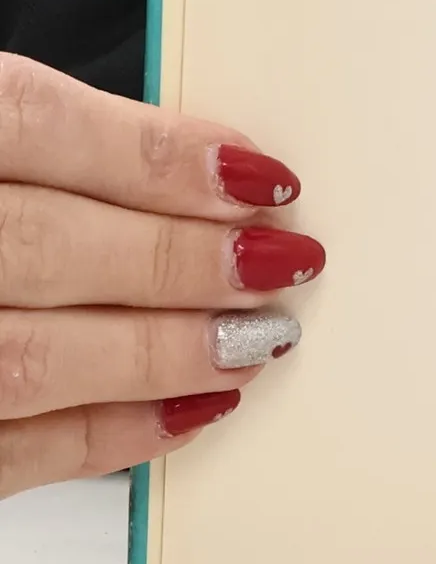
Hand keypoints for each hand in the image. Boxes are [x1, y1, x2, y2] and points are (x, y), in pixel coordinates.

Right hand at [0, 53, 321, 497]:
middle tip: (282, 263)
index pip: (31, 126)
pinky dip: (102, 437)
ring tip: (253, 340)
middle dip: (178, 261)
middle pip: (41, 246)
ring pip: (26, 359)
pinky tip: (186, 412)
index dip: (155, 155)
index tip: (260, 177)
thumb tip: (203, 172)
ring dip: (158, 353)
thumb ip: (44, 146)